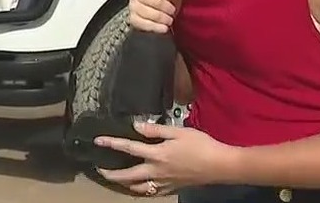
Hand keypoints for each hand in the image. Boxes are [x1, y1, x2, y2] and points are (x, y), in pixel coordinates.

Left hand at [93, 121, 236, 196]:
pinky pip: (151, 193)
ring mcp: (164, 182)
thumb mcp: (178, 131)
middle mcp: (157, 171)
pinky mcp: (172, 189)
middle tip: (99, 170)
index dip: (112, 144)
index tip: (98, 141)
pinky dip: (140, 191)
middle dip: (110, 174)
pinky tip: (138, 187)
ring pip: (137, 188)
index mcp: (157, 155)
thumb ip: (155, 129)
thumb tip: (136, 126)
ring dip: (123, 184)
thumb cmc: (201, 145)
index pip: (128, 148)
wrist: (220, 166)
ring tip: (115, 179)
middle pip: (127, 176)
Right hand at [127, 0, 183, 33]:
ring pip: (145, 12)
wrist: (159, 14)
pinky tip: (163, 27)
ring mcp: (132, 6)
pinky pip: (142, 23)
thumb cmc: (166, 0)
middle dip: (164, 6)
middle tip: (173, 11)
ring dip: (161, 17)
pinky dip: (155, 27)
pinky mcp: (133, 19)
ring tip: (169, 20)